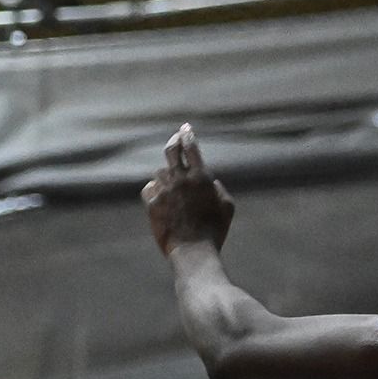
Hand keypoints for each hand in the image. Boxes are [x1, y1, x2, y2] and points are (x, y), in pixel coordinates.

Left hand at [142, 123, 235, 254]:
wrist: (193, 251)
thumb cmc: (214, 230)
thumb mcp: (227, 206)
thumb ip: (218, 188)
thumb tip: (209, 181)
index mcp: (202, 178)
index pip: (191, 148)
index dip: (187, 135)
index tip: (186, 128)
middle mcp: (181, 180)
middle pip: (171, 151)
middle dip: (174, 141)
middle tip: (175, 138)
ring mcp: (165, 191)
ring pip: (160, 172)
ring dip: (166, 175)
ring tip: (173, 184)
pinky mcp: (152, 204)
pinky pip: (149, 188)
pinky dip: (154, 189)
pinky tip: (160, 195)